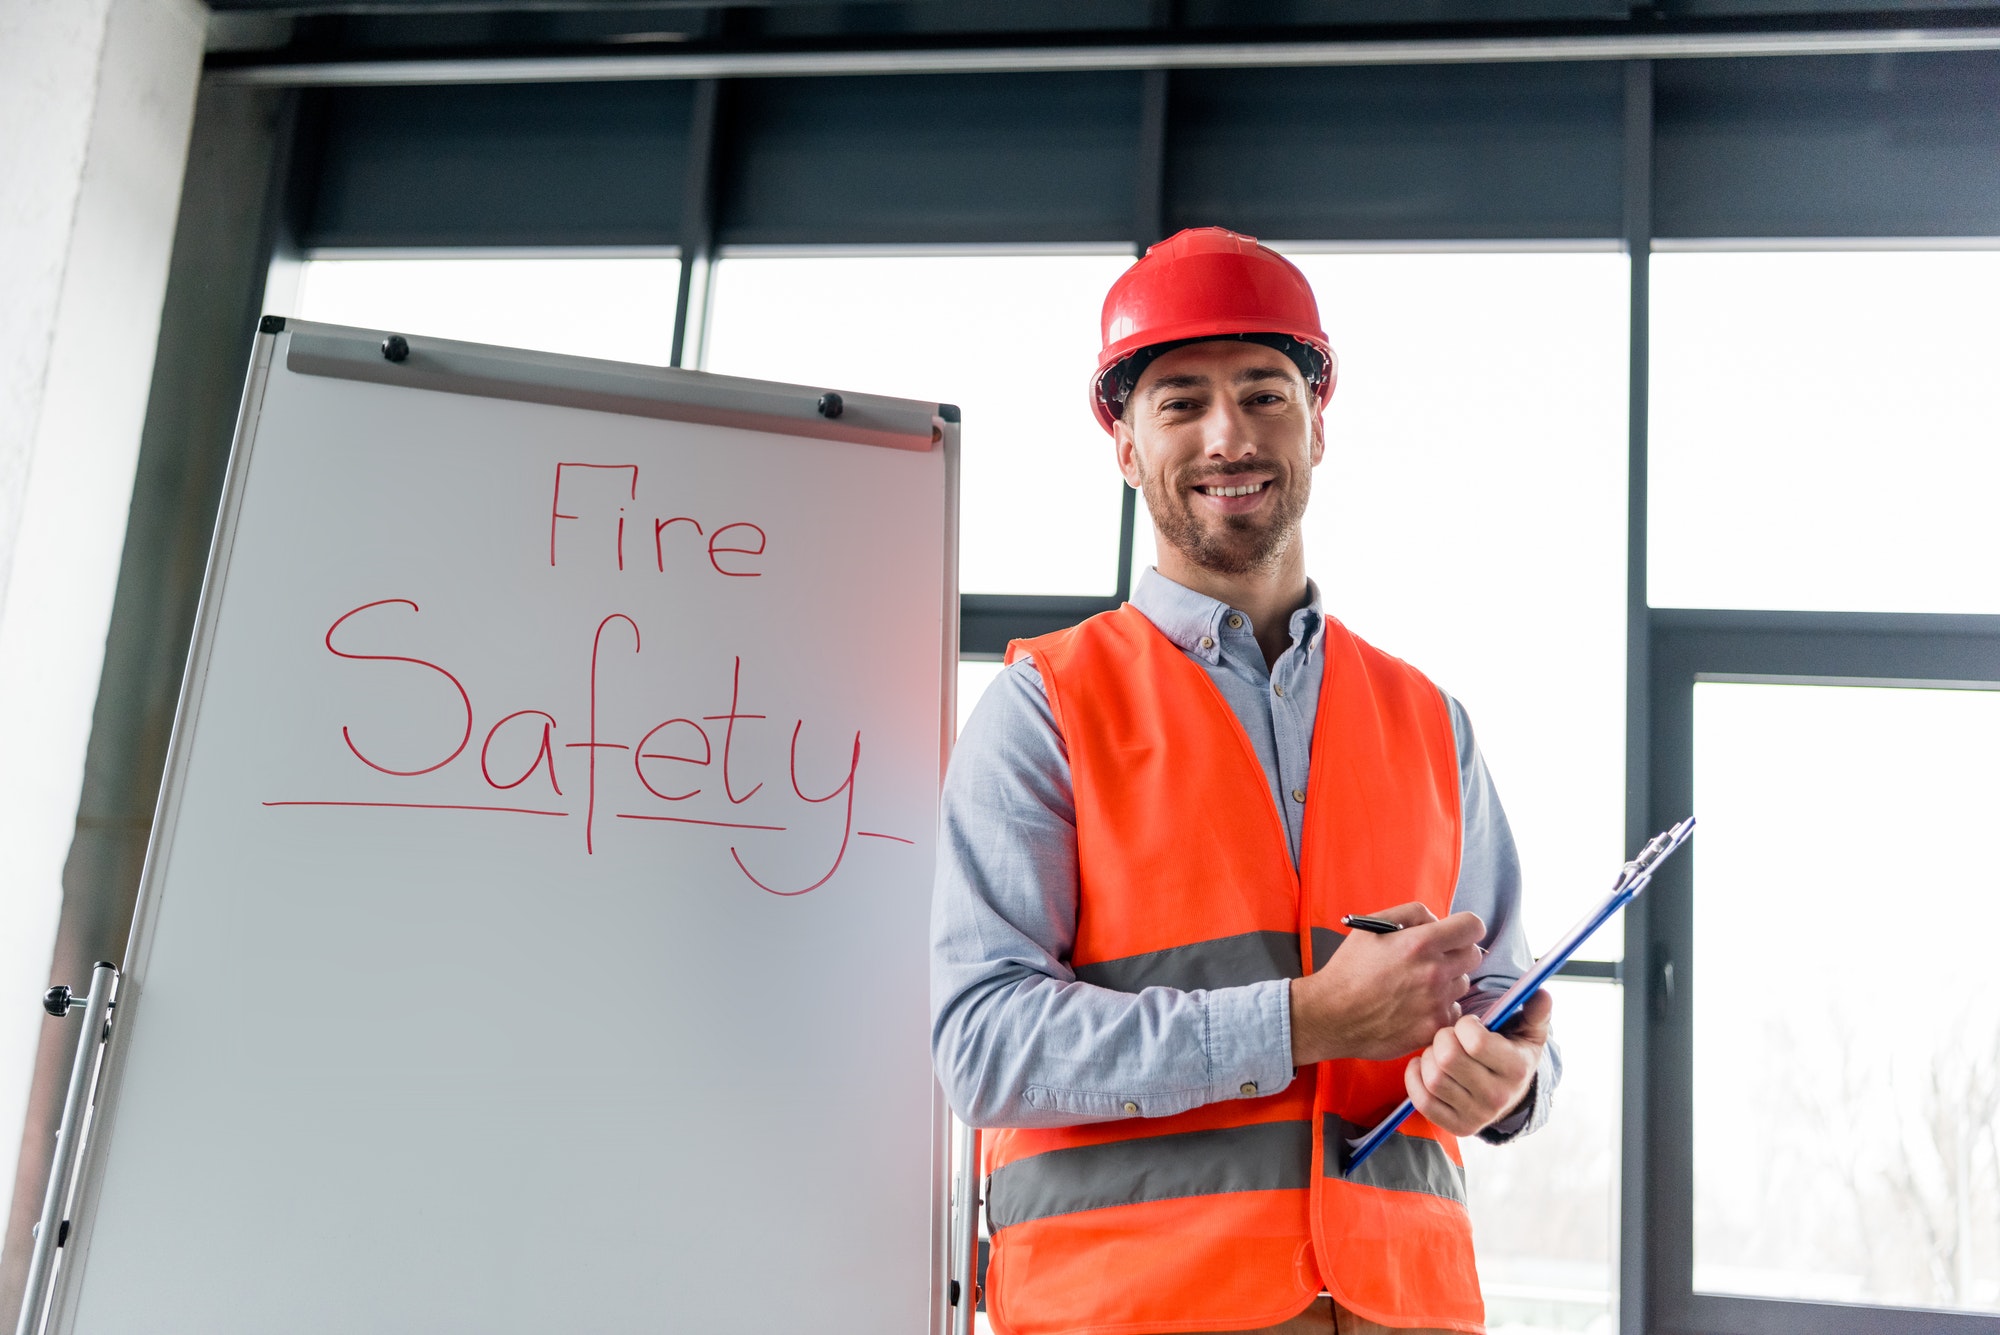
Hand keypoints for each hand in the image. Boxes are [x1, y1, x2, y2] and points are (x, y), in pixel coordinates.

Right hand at [1288, 904, 1486, 1064]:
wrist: (1331, 1015)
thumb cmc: (1349, 970)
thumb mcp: (1371, 927)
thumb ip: (1411, 913)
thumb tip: (1437, 920)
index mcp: (1420, 942)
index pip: (1473, 927)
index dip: (1466, 928)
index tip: (1456, 935)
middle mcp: (1434, 971)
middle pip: (1473, 955)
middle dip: (1457, 953)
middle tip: (1433, 961)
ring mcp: (1436, 1002)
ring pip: (1463, 985)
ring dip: (1448, 983)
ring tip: (1419, 987)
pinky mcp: (1434, 1028)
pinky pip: (1454, 1012)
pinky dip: (1441, 1010)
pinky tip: (1418, 1008)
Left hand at [1404, 988, 1552, 1135]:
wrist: (1510, 1093)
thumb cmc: (1513, 1052)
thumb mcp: (1530, 1031)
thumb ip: (1535, 1011)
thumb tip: (1541, 993)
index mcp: (1517, 1069)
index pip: (1476, 1042)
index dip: (1464, 1025)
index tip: (1468, 1024)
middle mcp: (1498, 1097)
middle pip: (1449, 1058)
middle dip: (1442, 1037)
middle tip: (1449, 1035)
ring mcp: (1477, 1115)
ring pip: (1433, 1078)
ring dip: (1428, 1056)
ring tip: (1439, 1051)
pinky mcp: (1457, 1127)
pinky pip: (1422, 1101)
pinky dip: (1415, 1078)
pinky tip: (1424, 1065)